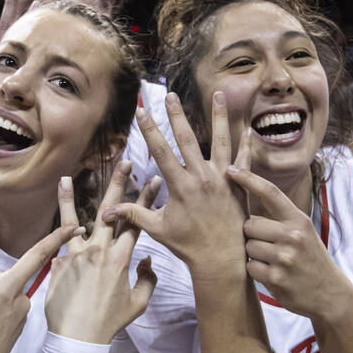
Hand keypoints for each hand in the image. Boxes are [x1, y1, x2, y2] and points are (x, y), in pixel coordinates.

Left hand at [46, 162, 158, 343]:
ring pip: (73, 220)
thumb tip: (146, 260)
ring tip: (64, 178)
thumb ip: (147, 279)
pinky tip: (59, 225)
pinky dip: (61, 236)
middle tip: (124, 162)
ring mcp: (76, 254)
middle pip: (111, 210)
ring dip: (68, 197)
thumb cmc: (110, 323)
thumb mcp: (138, 303)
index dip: (147, 200)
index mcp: (121, 258)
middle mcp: (99, 250)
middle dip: (119, 184)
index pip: (137, 222)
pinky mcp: (58, 263)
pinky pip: (60, 245)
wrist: (78, 337)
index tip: (154, 181)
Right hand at [101, 92, 248, 273]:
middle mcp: (201, 177)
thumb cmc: (189, 245)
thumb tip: (105, 212)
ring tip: (217, 94)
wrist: (222, 259)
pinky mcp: (239, 184)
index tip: (141, 110)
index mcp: (180, 186)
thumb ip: (133, 215)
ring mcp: (223, 179)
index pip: (160, 151)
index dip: (149, 129)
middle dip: (176, 115)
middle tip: (170, 96)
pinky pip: (244, 159)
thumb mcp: (158, 229)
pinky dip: (245, 142)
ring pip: (220, 141)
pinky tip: (247, 127)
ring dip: (218, 116)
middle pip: (187, 139)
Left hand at [226, 165, 348, 318]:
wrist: (329, 294)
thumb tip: (247, 203)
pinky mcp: (276, 278)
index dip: (249, 179)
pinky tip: (272, 274)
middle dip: (252, 234)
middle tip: (268, 246)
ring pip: (248, 247)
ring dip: (254, 254)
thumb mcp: (303, 233)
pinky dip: (256, 271)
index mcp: (299, 220)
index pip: (271, 193)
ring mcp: (284, 258)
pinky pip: (250, 267)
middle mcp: (292, 236)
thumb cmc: (310, 260)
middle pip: (249, 224)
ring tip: (273, 261)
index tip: (231, 170)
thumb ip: (280, 219)